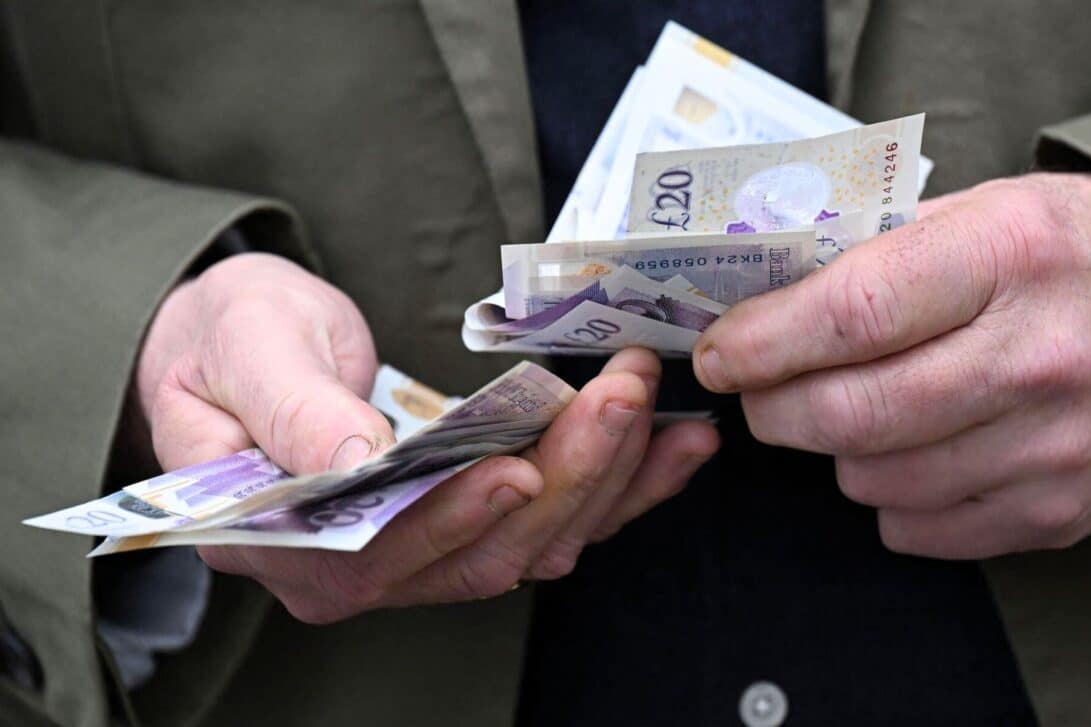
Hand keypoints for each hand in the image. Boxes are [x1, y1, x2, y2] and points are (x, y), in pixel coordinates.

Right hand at [139, 253, 718, 621]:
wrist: (245, 345)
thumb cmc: (227, 342)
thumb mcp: (243, 349)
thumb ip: (291, 405)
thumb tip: (353, 456)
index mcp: (283, 541)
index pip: (376, 552)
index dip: (451, 519)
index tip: (520, 466)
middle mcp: (358, 568)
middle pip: (478, 553)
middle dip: (562, 475)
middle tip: (619, 394)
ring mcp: (419, 553)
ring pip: (531, 543)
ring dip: (605, 479)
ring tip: (658, 410)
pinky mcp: (468, 522)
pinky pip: (554, 520)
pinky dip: (619, 486)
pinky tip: (672, 447)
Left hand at [692, 173, 1090, 558]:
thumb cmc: (1049, 254)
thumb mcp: (968, 212)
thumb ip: (861, 253)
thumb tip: (748, 302)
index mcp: (1006, 255)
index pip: (853, 314)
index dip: (763, 342)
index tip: (718, 354)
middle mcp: (1040, 355)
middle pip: (852, 413)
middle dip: (772, 409)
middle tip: (754, 392)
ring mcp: (1055, 446)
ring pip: (873, 478)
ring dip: (834, 450)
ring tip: (855, 408)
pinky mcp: (1058, 512)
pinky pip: (916, 528)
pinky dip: (887, 495)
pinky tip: (912, 448)